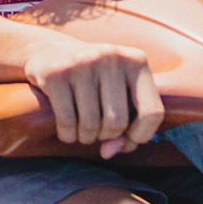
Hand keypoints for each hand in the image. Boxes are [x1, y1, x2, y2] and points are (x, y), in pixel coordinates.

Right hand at [23, 38, 163, 159]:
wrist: (50, 52)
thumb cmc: (94, 84)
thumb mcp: (118, 98)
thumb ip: (126, 131)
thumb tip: (108, 152)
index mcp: (136, 61)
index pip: (153, 112)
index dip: (141, 135)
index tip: (127, 137)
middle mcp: (111, 57)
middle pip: (117, 122)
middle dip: (106, 136)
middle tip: (98, 130)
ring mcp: (82, 63)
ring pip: (90, 125)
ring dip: (85, 137)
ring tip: (82, 129)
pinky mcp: (56, 73)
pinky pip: (67, 122)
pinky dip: (67, 135)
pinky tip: (66, 130)